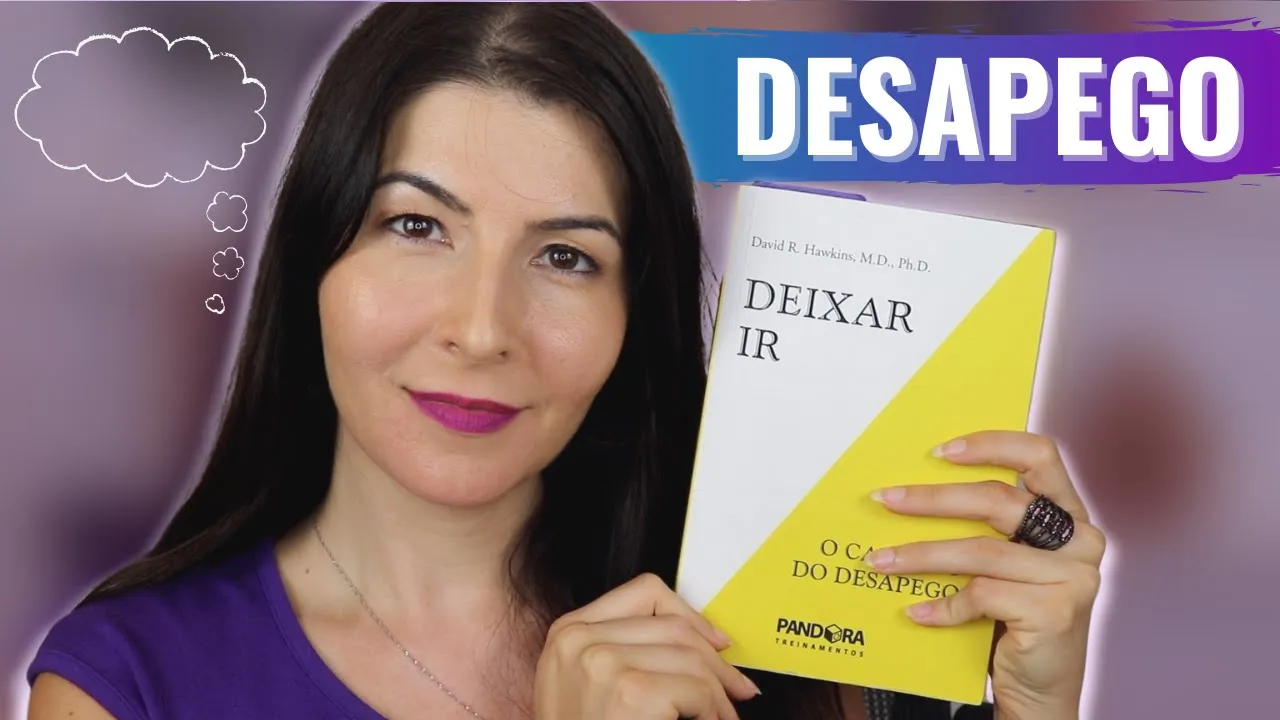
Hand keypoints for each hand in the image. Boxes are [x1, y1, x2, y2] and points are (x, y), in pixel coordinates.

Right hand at [533, 573, 760, 719]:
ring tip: (720, 719)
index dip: (691, 616)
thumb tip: (710, 643)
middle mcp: (578, 639)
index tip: (717, 645)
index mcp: (567, 633)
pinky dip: (714, 713)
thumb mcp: (590, 689)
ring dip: (719, 694)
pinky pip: (697, 690)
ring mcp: (601, 662)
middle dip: (716, 662)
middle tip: (737, 692)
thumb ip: (628, 654)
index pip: (645, 592)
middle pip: (675, 626)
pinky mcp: (629, 691)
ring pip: (693, 657)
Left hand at [865, 430, 1104, 719]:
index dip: (991, 445)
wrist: (1040, 689)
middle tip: (887, 500)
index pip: (1040, 455)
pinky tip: (917, 612)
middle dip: (933, 499)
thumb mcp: (1006, 564)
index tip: (939, 453)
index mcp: (1069, 514)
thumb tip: (911, 494)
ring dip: (921, 555)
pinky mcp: (1055, 612)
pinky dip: (942, 605)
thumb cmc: (1015, 617)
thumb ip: (985, 529)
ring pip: (981, 552)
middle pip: (998, 500)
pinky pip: (982, 595)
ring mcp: (1073, 577)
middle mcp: (1080, 540)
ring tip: (881, 561)